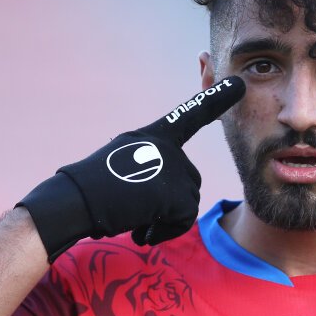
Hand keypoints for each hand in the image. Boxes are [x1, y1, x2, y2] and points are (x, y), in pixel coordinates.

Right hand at [18, 78, 244, 260]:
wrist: (77, 202)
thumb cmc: (91, 191)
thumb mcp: (122, 166)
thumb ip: (151, 169)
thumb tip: (170, 198)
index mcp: (152, 135)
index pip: (189, 115)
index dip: (214, 98)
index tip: (238, 84)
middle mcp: (165, 145)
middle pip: (189, 182)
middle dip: (170, 204)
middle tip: (136, 208)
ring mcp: (172, 166)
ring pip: (188, 203)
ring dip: (165, 220)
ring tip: (134, 217)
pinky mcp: (177, 191)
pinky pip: (183, 219)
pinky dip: (164, 231)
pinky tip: (141, 228)